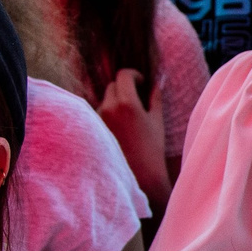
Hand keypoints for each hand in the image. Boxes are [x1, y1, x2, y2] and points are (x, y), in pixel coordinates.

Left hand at [95, 67, 169, 206]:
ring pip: (105, 100)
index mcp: (127, 103)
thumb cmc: (152, 149)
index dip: (134, 75)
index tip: (141, 82)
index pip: (123, 75)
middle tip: (136, 97)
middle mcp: (109, 108)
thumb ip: (155, 98)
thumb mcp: (157, 121)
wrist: (140, 176)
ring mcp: (99, 119)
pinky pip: (100, 114)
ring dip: (116, 101)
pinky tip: (120, 128)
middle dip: (125, 87)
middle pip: (113, 85)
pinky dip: (110, 114)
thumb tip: (155, 84)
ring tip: (129, 116)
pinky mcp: (94, 130)